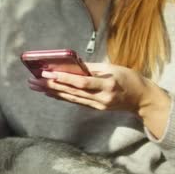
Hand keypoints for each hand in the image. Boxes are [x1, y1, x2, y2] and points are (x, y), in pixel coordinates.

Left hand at [27, 63, 170, 137]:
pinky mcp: (95, 108)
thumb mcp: (114, 68)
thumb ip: (93, 68)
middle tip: (33, 81)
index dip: (63, 79)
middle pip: (71, 92)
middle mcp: (101, 98)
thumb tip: (72, 65)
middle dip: (50, 86)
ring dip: (52, 92)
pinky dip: (62, 97)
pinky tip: (50, 93)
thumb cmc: (130, 79)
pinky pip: (75, 102)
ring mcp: (97, 105)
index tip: (47, 73)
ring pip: (70, 98)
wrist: (142, 100)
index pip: (81, 82)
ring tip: (36, 87)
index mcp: (107, 85)